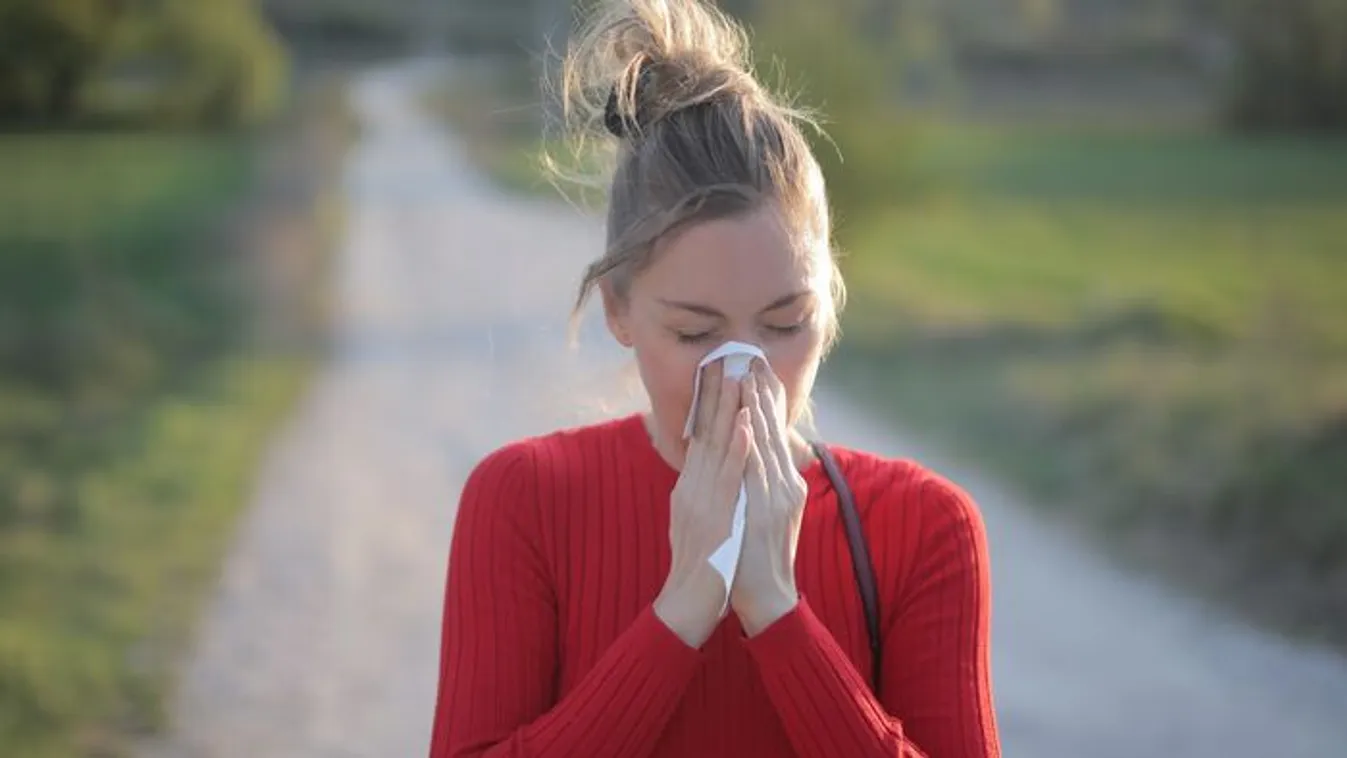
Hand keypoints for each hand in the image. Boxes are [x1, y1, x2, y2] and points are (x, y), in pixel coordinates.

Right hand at [654, 360, 751, 647]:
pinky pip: (728, 477)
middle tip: (727, 358)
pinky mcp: (715, 517)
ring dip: (729, 410)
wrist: (688, 605)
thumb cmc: (699, 568)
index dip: (709, 402)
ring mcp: (701, 501)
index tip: (717, 371)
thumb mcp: (696, 521)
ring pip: (717, 447)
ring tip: (739, 378)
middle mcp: (690, 488)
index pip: (700, 436)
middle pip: (705, 433)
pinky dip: (738, 449)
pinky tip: (747, 426)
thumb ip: (702, 492)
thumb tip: (710, 470)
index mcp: (688, 488)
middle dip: (717, 395)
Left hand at [731, 359, 806, 636]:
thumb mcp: (763, 514)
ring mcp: (779, 496)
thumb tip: (753, 459)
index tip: (757, 370)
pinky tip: (748, 421)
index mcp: (783, 484)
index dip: (766, 401)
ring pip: (767, 443)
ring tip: (749, 376)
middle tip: (754, 358)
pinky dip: (753, 443)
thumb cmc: (757, 558)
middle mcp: (785, 485)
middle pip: (774, 430)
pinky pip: (758, 470)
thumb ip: (761, 485)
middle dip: (763, 394)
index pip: (774, 434)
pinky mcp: (769, 510)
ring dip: (758, 408)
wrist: (768, 598)